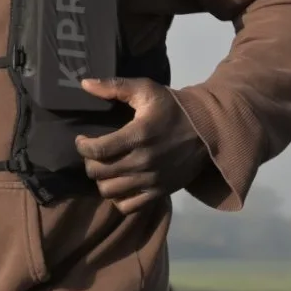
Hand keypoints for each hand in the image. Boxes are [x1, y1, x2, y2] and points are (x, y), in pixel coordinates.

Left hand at [74, 77, 209, 214]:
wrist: (209, 129)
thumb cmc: (172, 108)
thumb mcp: (146, 89)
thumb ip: (114, 86)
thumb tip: (85, 84)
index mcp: (139, 135)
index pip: (98, 150)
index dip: (83, 146)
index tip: (82, 139)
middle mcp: (144, 161)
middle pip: (100, 172)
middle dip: (89, 161)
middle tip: (93, 153)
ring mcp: (153, 180)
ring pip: (110, 191)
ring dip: (101, 180)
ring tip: (105, 167)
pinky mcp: (161, 192)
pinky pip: (129, 207)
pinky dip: (118, 198)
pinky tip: (119, 183)